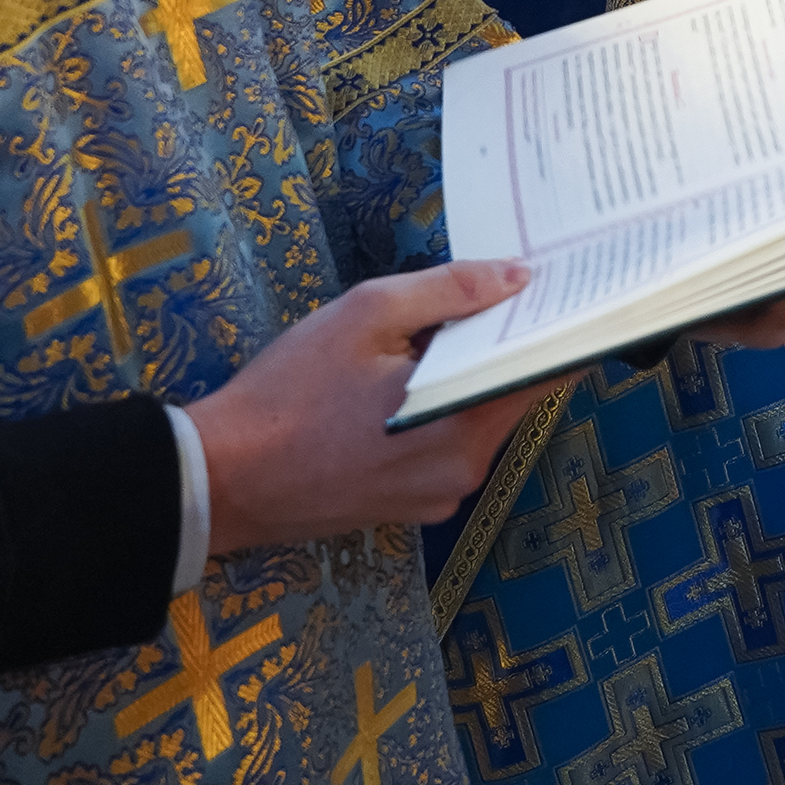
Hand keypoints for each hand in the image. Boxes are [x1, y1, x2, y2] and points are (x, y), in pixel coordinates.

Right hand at [186, 261, 542, 557]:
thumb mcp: (366, 315)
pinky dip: (437, 414)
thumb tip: (517, 276)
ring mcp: (436, 496)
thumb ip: (450, 292)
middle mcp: (464, 471)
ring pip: (475, 421)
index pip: (544, 373)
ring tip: (435, 335)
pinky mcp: (407, 507)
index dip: (557, 328)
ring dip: (465, 380)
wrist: (218, 479)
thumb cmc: (287, 393)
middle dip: (502, 347)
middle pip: (510, 396)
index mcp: (464, 426)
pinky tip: (403, 383)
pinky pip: (443, 448)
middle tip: (492, 295)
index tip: (566, 290)